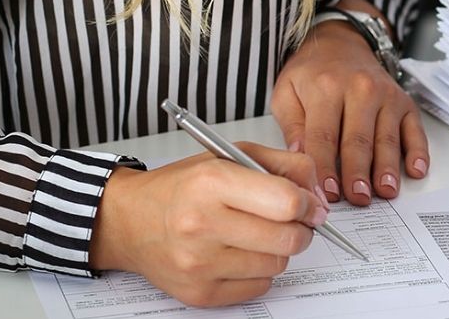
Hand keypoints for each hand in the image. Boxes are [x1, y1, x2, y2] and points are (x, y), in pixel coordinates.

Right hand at [90, 143, 325, 307]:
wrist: (130, 220)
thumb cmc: (182, 187)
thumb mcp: (231, 156)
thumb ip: (284, 166)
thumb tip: (319, 195)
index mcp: (211, 183)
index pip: (287, 202)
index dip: (308, 203)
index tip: (307, 204)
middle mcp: (201, 225)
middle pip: (288, 239)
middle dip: (300, 229)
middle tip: (290, 221)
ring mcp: (199, 264)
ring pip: (277, 265)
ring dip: (276, 250)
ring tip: (253, 234)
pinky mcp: (200, 293)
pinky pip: (259, 287)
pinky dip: (258, 272)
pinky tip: (237, 254)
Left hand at [272, 0, 429, 206]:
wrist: (341, 43)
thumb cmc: (312, 73)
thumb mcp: (287, 92)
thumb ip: (291, 126)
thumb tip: (300, 158)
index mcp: (326, 88)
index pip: (324, 136)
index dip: (325, 167)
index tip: (326, 193)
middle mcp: (360, 90)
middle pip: (358, 140)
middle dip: (357, 173)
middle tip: (357, 199)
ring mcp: (386, 96)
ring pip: (387, 138)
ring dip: (387, 168)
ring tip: (385, 191)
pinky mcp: (405, 103)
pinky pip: (414, 130)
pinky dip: (417, 151)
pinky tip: (416, 170)